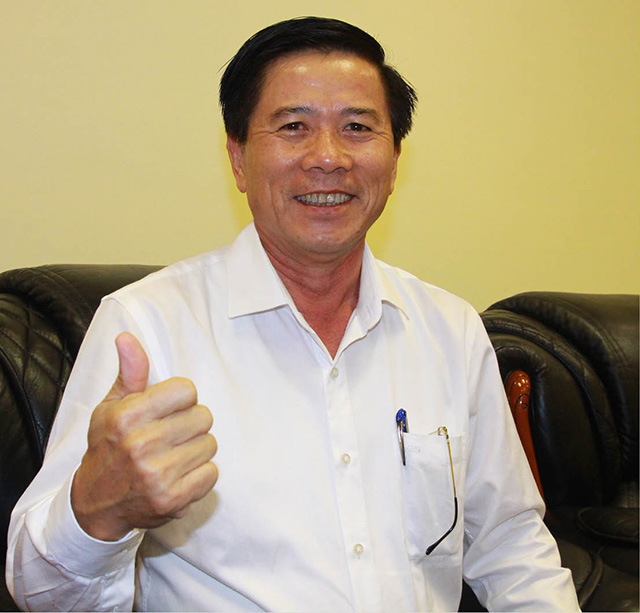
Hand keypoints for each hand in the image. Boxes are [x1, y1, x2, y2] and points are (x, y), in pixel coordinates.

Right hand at [71, 332, 217, 540]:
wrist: (96, 504)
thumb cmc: (108, 448)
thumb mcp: (111, 407)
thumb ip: (129, 373)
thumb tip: (127, 338)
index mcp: (126, 416)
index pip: (186, 390)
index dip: (180, 399)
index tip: (167, 410)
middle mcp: (141, 444)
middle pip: (203, 417)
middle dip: (191, 424)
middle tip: (170, 436)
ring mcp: (157, 474)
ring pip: (210, 444)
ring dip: (196, 449)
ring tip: (173, 456)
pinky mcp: (172, 499)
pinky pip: (211, 473)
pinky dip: (200, 475)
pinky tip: (179, 475)